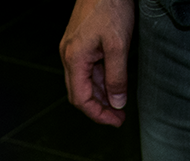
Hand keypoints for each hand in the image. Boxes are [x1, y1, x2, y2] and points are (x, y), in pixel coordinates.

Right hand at [61, 0, 135, 126]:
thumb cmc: (111, 6)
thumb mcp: (119, 45)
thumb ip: (117, 77)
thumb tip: (117, 103)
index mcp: (74, 59)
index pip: (81, 99)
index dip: (98, 115)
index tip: (116, 121)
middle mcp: (68, 56)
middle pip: (79, 93)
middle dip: (99, 108)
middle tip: (119, 116)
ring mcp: (72, 49)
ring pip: (84, 82)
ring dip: (101, 94)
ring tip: (120, 101)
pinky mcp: (79, 43)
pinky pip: (87, 69)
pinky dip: (100, 79)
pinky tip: (114, 81)